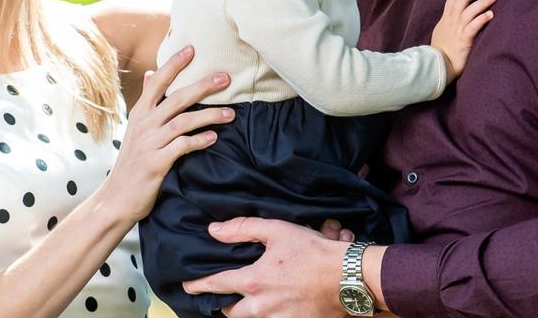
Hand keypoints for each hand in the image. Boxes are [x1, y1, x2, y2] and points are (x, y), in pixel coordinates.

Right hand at [101, 46, 233, 222]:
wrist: (116, 198)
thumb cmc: (132, 162)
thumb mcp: (135, 128)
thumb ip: (146, 102)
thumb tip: (153, 73)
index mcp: (139, 114)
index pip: (157, 82)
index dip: (173, 64)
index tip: (192, 48)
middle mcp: (144, 125)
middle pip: (176, 98)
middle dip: (202, 85)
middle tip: (225, 77)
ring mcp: (149, 143)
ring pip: (183, 121)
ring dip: (209, 116)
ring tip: (231, 114)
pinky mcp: (156, 162)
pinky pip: (182, 146)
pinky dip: (199, 141)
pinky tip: (213, 138)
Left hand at [183, 218, 348, 317]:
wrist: (348, 278)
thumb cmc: (313, 252)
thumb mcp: (277, 230)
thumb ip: (242, 228)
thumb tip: (214, 230)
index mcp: (252, 281)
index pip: (215, 285)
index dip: (198, 285)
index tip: (188, 285)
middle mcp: (260, 306)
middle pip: (230, 312)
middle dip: (224, 306)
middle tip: (223, 298)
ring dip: (247, 312)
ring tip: (250, 301)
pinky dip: (268, 316)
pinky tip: (275, 307)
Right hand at [430, 0, 497, 80]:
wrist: (436, 66)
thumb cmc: (439, 53)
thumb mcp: (440, 33)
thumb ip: (447, 25)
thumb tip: (454, 21)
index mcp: (445, 20)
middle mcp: (451, 22)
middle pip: (461, 0)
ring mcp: (457, 30)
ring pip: (469, 10)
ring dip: (483, 2)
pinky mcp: (464, 40)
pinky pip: (473, 26)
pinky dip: (482, 19)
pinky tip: (491, 14)